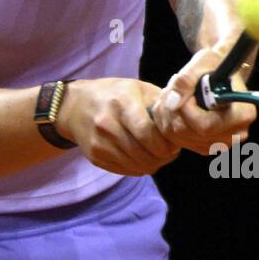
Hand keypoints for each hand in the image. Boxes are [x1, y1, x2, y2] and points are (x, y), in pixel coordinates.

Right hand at [55, 78, 181, 176]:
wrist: (74, 106)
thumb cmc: (113, 95)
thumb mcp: (137, 88)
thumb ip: (160, 104)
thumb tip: (183, 125)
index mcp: (121, 103)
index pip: (148, 134)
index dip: (165, 144)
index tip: (173, 144)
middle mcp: (107, 124)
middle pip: (144, 154)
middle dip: (163, 156)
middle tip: (169, 151)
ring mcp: (99, 143)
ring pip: (137, 166)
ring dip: (153, 164)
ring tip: (157, 154)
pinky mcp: (95, 157)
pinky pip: (125, 171)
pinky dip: (138, 167)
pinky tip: (141, 156)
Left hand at [148, 42, 256, 155]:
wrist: (219, 73)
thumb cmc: (215, 65)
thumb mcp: (203, 60)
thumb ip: (186, 79)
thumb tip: (172, 102)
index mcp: (242, 114)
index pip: (204, 126)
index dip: (186, 110)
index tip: (186, 91)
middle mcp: (235, 134)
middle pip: (188, 133)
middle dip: (173, 110)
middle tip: (173, 90)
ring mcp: (221, 143)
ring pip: (179, 137)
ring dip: (168, 114)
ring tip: (175, 95)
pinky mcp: (207, 146)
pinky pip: (178, 141)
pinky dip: (169, 123)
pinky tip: (176, 106)